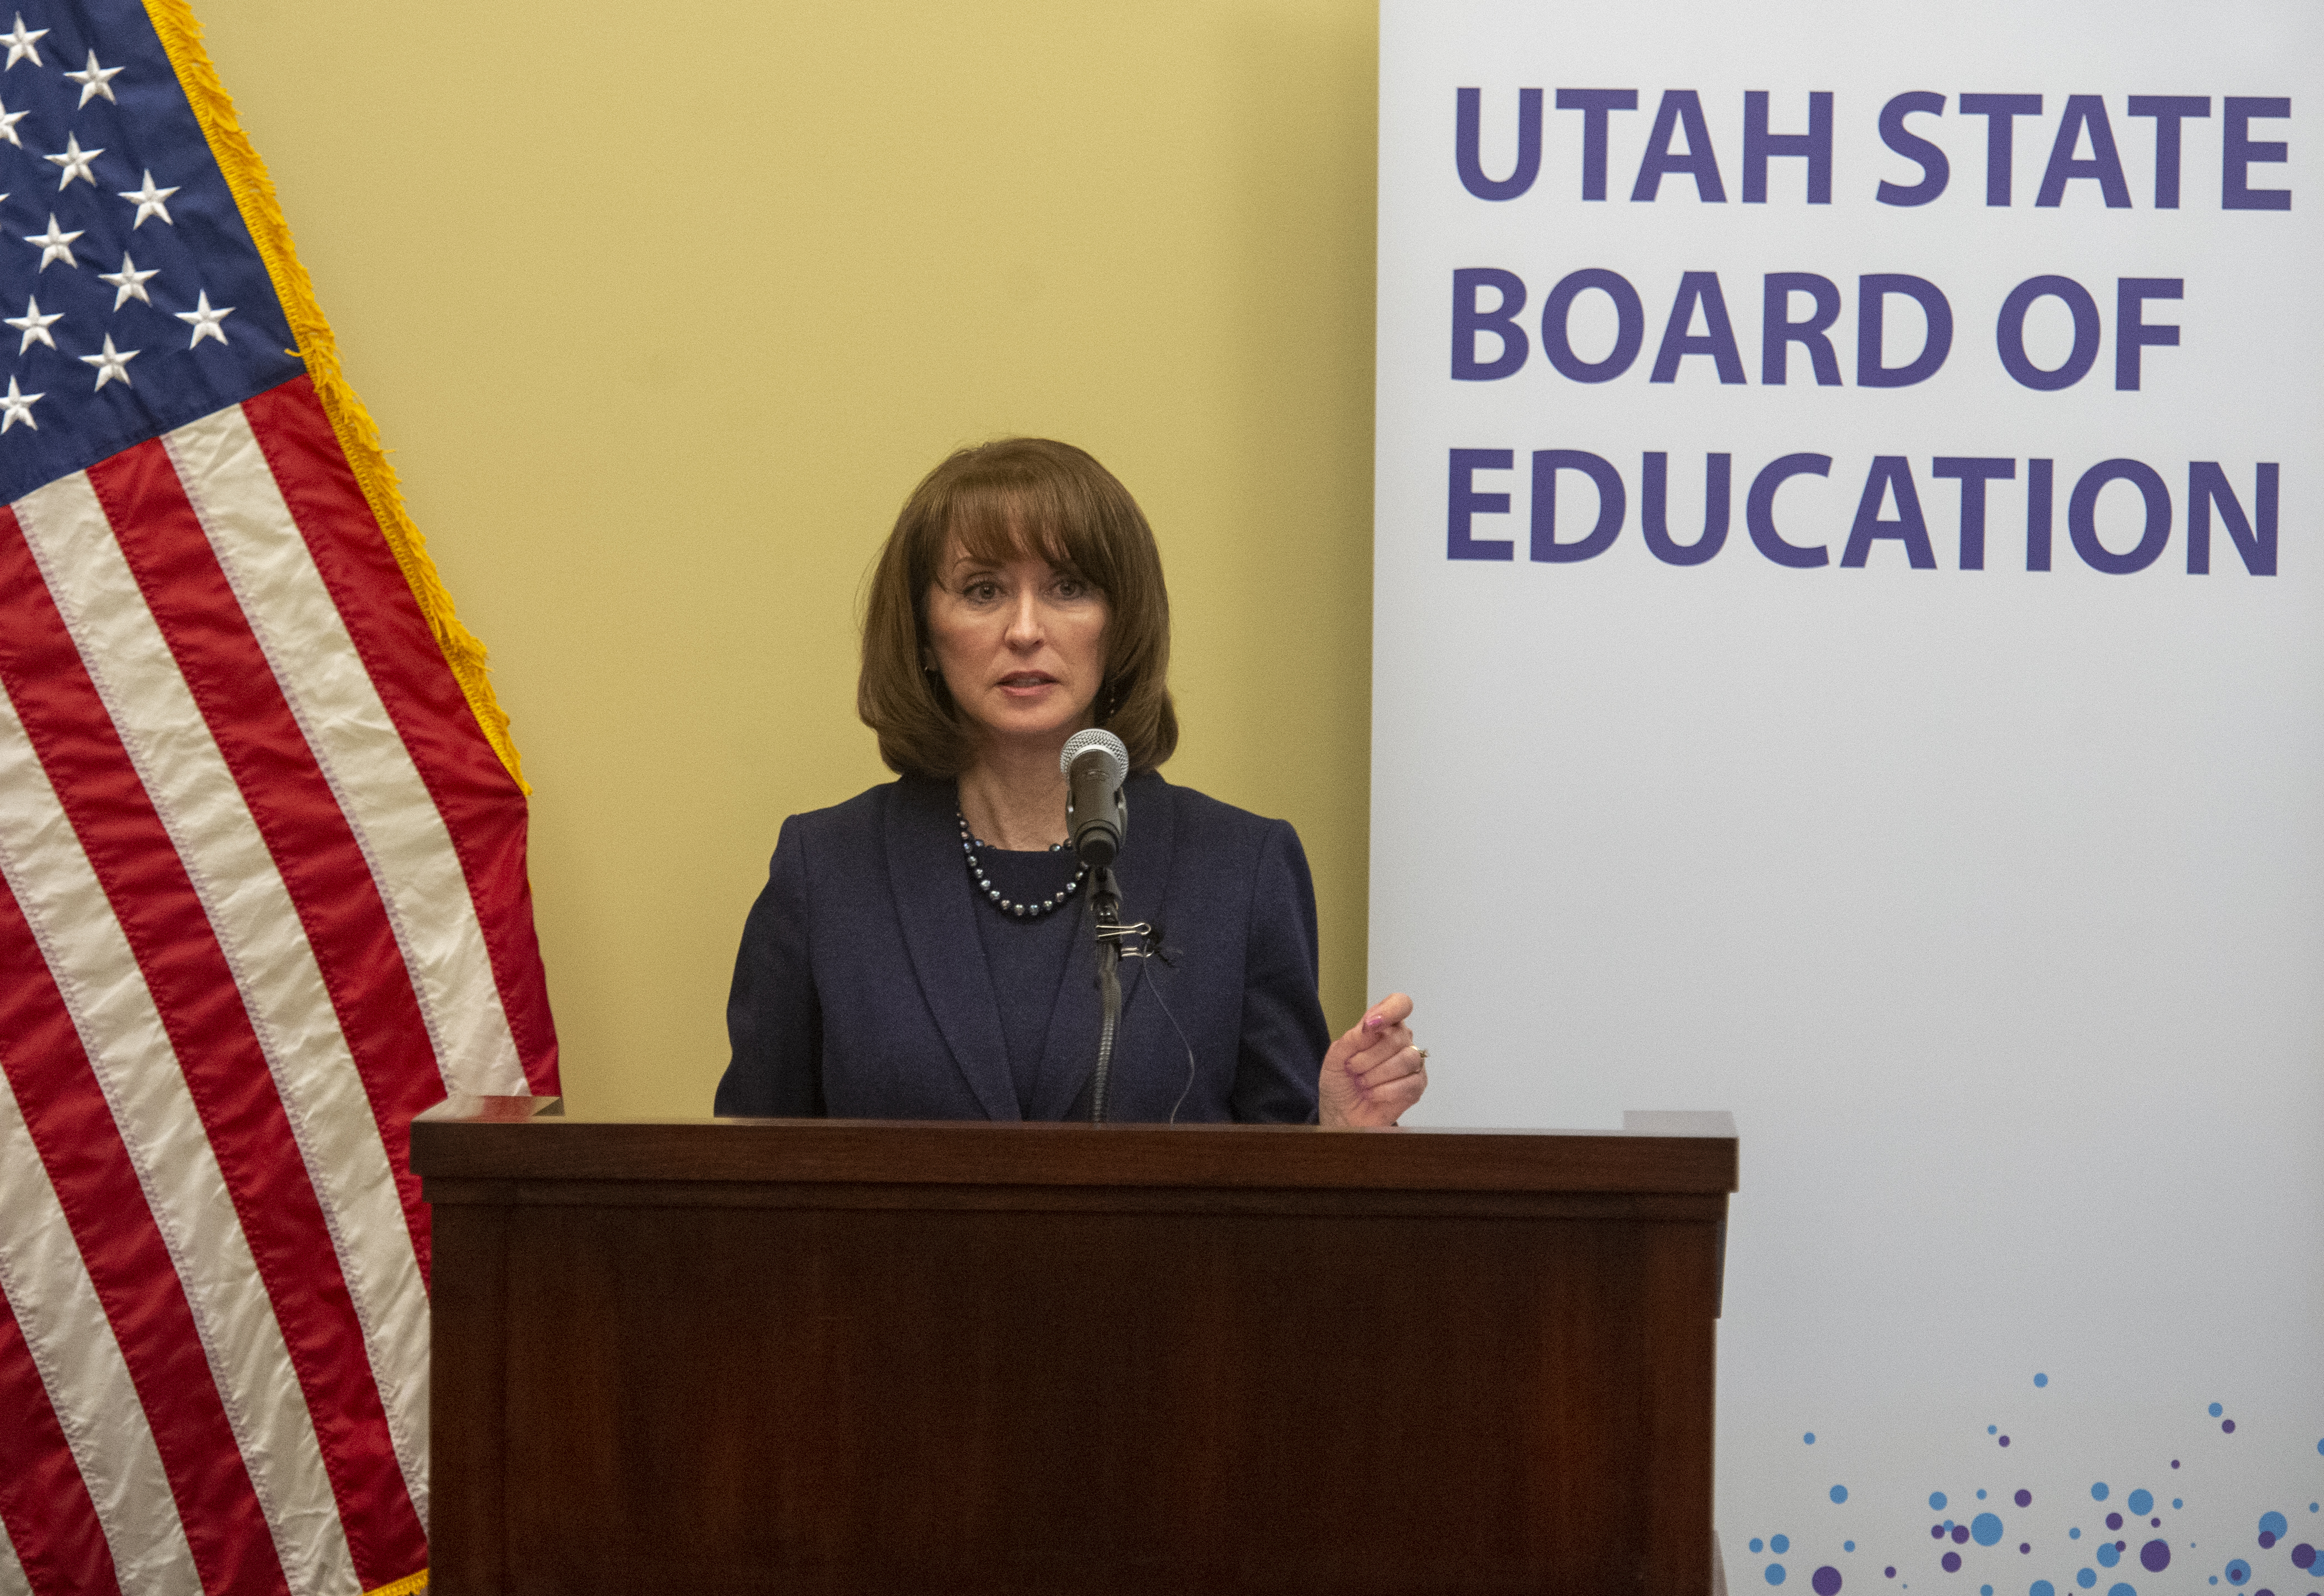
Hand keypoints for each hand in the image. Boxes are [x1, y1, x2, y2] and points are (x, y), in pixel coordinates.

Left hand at [1317, 992, 1425, 1127]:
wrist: (1340, 1114)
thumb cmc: (1340, 1082)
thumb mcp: (1336, 1056)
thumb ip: (1353, 1038)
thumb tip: (1371, 1024)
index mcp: (1383, 1027)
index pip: (1400, 1004)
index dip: (1390, 1011)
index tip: (1371, 1024)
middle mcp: (1401, 1042)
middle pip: (1398, 1037)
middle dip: (1368, 1056)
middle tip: (1353, 1068)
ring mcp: (1412, 1064)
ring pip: (1406, 1059)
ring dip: (1376, 1074)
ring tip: (1361, 1082)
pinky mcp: (1416, 1086)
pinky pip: (1409, 1083)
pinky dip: (1385, 1090)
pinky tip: (1371, 1093)